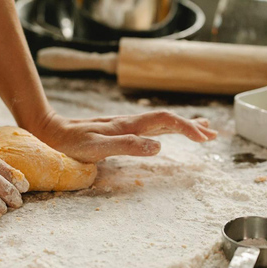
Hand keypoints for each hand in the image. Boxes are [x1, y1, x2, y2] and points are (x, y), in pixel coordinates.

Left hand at [34, 111, 217, 162]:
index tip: (205, 139)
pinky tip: (166, 133)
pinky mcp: (120, 130)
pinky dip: (166, 129)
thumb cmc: (72, 143)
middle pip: (168, 119)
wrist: (53, 131)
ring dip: (183, 126)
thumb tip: (160, 146)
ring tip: (202, 131)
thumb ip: (127, 146)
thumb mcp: (97, 148)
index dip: (188, 128)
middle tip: (213, 135)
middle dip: (192, 126)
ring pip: (161, 122)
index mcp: (129, 125)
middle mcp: (131, 122)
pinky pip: (149, 127)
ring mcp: (126, 125)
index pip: (166, 121)